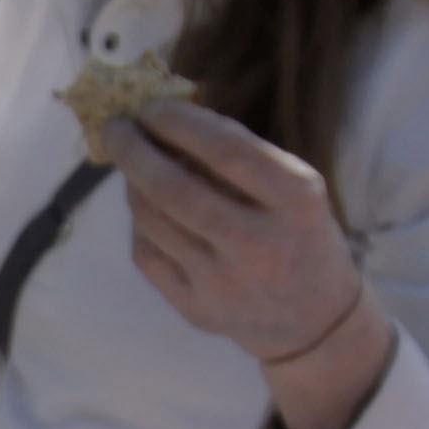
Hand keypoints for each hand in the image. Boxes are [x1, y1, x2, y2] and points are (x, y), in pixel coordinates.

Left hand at [111, 100, 396, 428]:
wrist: (312, 322)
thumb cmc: (300, 236)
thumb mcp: (295, 189)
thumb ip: (242, 155)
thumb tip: (169, 116)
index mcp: (295, 202)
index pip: (228, 152)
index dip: (181, 124)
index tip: (151, 107)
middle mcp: (259, 245)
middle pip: (176, 190)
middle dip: (135, 152)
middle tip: (115, 127)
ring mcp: (223, 283)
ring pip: (152, 221)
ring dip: (133, 183)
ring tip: (132, 164)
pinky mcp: (196, 309)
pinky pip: (147, 253)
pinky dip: (140, 222)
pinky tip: (146, 207)